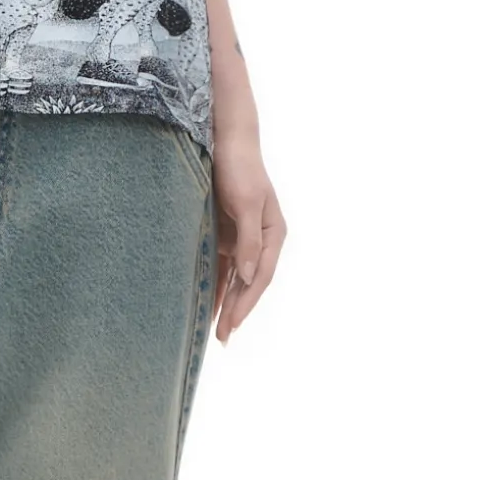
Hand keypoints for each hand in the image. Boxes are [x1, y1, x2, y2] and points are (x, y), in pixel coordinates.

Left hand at [209, 133, 284, 339]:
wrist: (226, 142)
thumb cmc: (240, 169)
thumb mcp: (247, 203)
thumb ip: (249, 240)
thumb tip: (249, 276)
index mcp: (274, 234)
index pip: (260, 276)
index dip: (247, 302)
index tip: (233, 323)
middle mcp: (261, 240)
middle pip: (248, 283)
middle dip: (236, 310)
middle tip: (222, 338)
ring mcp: (242, 239)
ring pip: (234, 279)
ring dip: (225, 303)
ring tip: (215, 330)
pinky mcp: (225, 235)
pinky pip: (220, 266)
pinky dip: (215, 285)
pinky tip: (206, 303)